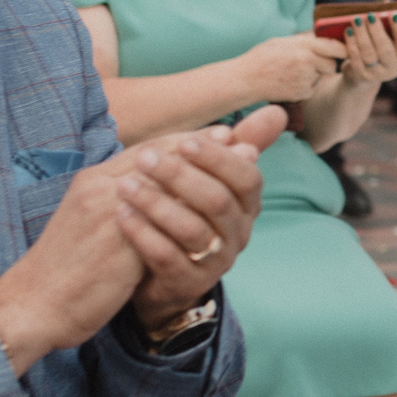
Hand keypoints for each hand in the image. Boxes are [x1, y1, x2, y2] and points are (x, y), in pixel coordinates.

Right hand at [0, 108, 286, 371]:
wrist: (33, 304)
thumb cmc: (64, 268)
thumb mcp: (90, 223)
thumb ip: (121, 199)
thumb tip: (157, 186)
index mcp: (91, 182)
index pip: (146, 150)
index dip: (186, 142)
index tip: (221, 135)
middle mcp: (98, 190)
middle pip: (161, 156)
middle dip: (206, 150)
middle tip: (244, 144)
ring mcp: (107, 214)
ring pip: (167, 182)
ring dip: (211, 174)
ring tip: (244, 168)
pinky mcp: (117, 245)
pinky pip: (164, 221)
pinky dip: (196, 211)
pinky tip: (226, 212)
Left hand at [119, 108, 288, 327]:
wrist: (163, 276)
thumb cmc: (185, 216)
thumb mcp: (207, 180)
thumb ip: (231, 150)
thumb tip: (276, 112)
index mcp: (246, 205)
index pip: (246, 178)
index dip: (218, 158)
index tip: (184, 141)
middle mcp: (237, 234)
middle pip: (217, 201)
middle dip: (180, 176)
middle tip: (145, 158)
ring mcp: (215, 262)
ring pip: (192, 230)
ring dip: (157, 204)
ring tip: (124, 185)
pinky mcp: (188, 283)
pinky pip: (167, 257)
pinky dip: (143, 234)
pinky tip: (120, 215)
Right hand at [241, 33, 350, 102]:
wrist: (246, 80)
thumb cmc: (262, 58)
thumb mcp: (282, 41)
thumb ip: (304, 41)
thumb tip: (323, 38)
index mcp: (303, 46)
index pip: (335, 47)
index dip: (341, 49)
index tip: (341, 50)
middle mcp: (307, 62)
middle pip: (332, 65)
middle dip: (327, 64)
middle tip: (313, 62)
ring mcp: (305, 79)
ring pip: (321, 76)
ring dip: (314, 74)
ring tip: (293, 71)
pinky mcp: (302, 93)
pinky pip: (312, 88)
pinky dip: (305, 85)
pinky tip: (289, 82)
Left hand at [333, 12, 396, 86]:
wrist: (362, 75)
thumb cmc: (377, 49)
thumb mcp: (386, 38)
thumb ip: (389, 22)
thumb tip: (388, 2)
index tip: (393, 14)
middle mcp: (392, 69)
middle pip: (385, 49)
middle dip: (377, 31)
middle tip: (370, 15)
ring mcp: (376, 74)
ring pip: (368, 53)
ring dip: (362, 35)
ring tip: (356, 19)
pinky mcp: (360, 76)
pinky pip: (355, 59)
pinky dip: (351, 44)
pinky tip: (348, 31)